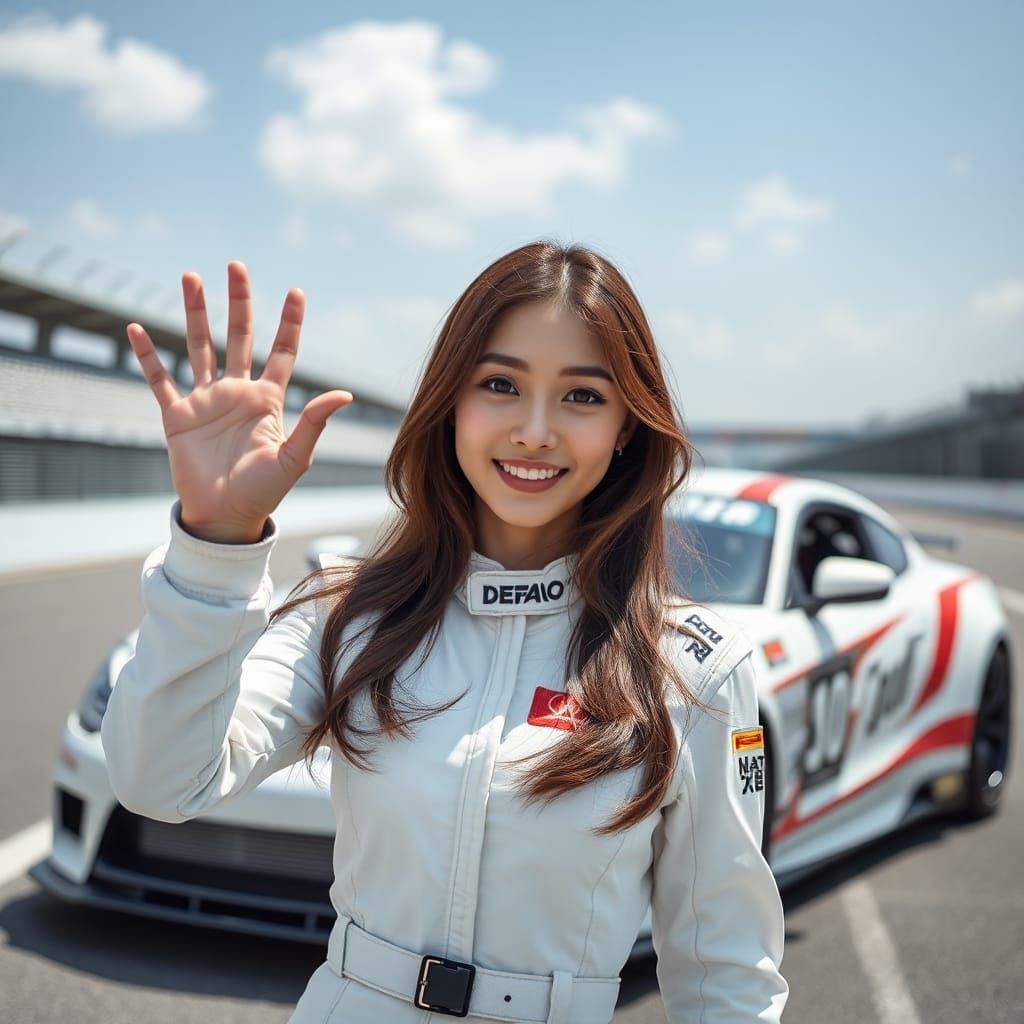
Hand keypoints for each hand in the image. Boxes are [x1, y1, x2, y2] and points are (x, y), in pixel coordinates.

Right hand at [126, 261, 352, 542]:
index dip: (289, 323)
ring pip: (199, 346)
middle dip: (238, 302)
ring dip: (195, 313)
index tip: (296, 291)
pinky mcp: (178, 416)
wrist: (225, 517)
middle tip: (236, 266)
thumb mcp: (294, 457)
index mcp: (268, 400)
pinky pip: (160, 380)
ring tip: (190, 277)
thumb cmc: (264, 492)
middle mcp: (237, 393)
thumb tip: (345, 394)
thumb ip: (315, 423)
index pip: (281, 352)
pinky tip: (136, 329)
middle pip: (238, 336)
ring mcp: (206, 401)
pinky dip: (147, 356)